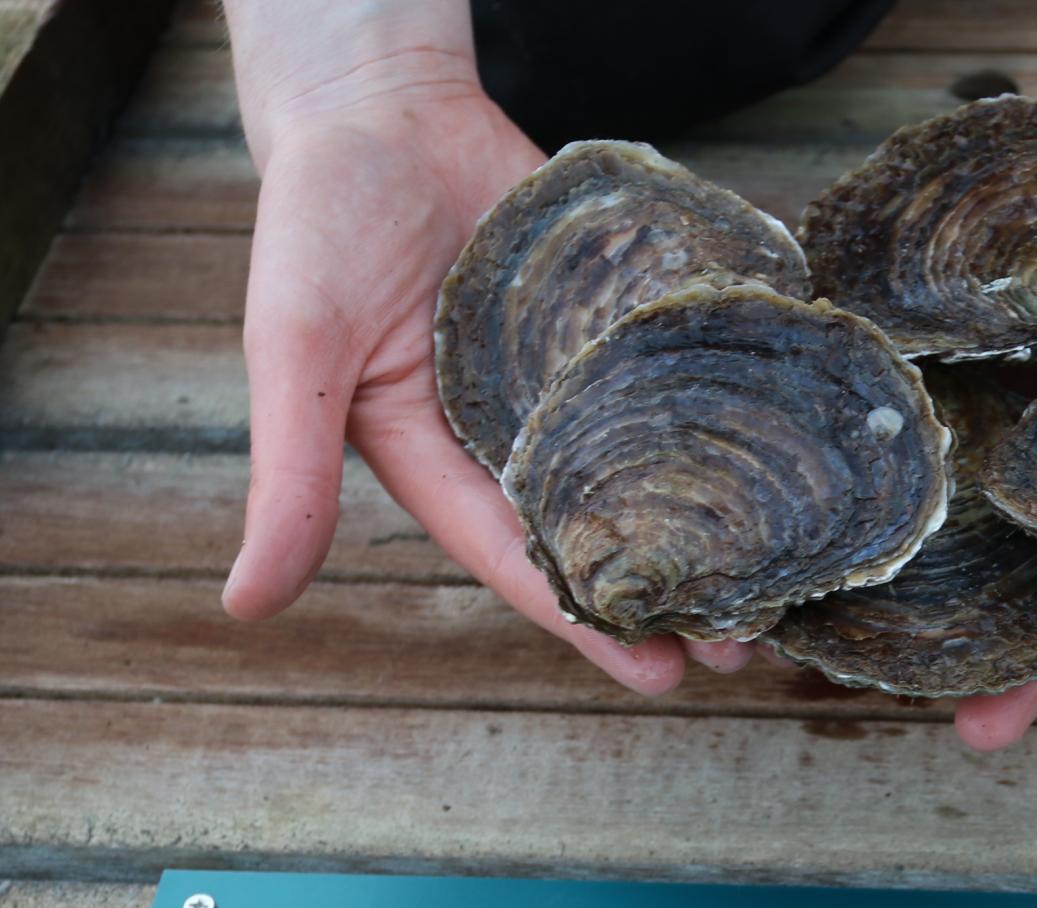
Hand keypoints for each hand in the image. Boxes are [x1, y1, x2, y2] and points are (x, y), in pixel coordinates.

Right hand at [218, 2, 747, 692]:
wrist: (378, 104)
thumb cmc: (315, 224)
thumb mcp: (292, 350)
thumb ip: (287, 477)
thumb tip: (248, 603)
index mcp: (441, 466)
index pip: (525, 561)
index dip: (589, 623)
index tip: (660, 675)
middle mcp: (515, 437)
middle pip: (607, 529)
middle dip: (674, 589)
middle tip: (749, 640)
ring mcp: (572, 379)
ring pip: (654, 463)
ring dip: (716, 518)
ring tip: (787, 569)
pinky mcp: (614, 320)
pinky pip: (673, 372)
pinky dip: (725, 409)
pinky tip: (789, 447)